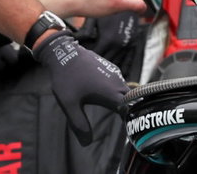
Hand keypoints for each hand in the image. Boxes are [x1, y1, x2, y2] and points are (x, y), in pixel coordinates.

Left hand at [33, 30, 126, 145]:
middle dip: (130, 110)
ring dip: (124, 100)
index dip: (132, 119)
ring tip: (119, 111)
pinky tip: (107, 96)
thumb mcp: (69, 105)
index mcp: (110, 92)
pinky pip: (119, 82)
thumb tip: (86, 144)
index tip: (131, 128)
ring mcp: (114, 73)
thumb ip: (79, 124)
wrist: (64, 52)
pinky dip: (118, 91)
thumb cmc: (66, 79)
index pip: (130, 108)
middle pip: (131, 99)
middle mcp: (116, 82)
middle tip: (126, 122)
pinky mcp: (110, 68)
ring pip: (125, 90)